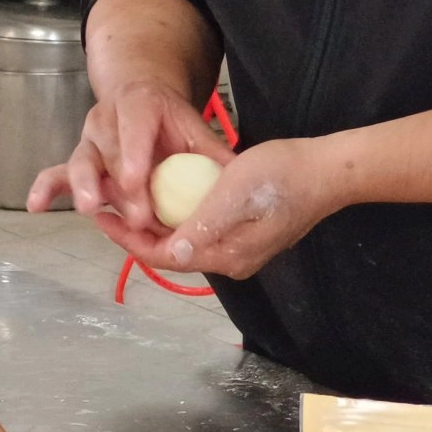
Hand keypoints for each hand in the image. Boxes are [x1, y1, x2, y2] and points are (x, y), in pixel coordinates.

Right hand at [25, 80, 227, 230]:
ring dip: (84, 187)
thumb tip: (246, 181)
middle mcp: (107, 120)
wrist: (136, 94)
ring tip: (90, 209)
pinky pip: (56, 174)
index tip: (138, 181)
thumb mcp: (194, 127)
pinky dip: (45, 189)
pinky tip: (36, 207)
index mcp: (139, 105)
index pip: (135, 126)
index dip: (134, 154)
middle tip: (134, 214)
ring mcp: (88, 141)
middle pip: (109, 153)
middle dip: (120, 185)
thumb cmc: (169, 119)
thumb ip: (215, 154)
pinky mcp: (77, 160)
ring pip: (80, 162)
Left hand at [97, 138, 340, 278]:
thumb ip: (205, 224)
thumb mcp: (236, 193)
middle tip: (108, 208)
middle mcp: (232, 260)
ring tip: (128, 204)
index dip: (130, 240)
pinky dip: (178, 218)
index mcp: (226, 254)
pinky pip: (202, 231)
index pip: (166, 257)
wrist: (329, 171)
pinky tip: (166, 197)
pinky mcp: (249, 234)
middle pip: (173, 253)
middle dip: (138, 234)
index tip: (102, 218)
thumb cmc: (282, 176)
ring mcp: (242, 248)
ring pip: (187, 242)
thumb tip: (174, 251)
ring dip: (157, 226)